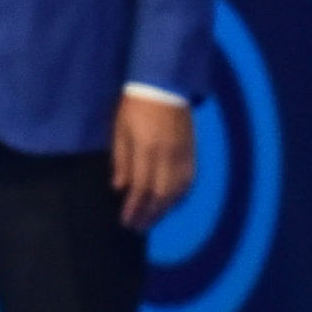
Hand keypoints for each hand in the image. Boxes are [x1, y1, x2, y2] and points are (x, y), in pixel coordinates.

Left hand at [112, 94, 195, 231]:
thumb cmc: (135, 105)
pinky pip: (189, 180)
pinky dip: (180, 195)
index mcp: (147, 149)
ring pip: (177, 190)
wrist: (164, 84)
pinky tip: (171, 203)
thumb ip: (121, 160)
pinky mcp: (192, 151)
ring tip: (153, 219)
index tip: (126, 221)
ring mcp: (182, 154)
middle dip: (149, 213)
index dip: (133, 207)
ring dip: (165, 209)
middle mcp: (167, 156)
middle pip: (161, 194)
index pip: (141, 187)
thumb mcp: (120, 129)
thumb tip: (119, 188)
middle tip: (138, 227)